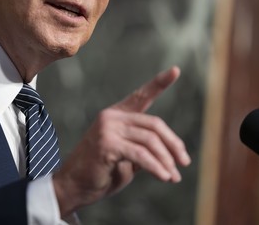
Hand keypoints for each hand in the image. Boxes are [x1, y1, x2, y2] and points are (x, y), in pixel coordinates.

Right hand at [52, 66, 190, 216]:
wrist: (74, 187)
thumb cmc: (101, 173)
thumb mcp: (128, 158)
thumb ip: (144, 149)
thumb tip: (172, 153)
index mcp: (117, 115)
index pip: (141, 96)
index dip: (160, 83)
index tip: (176, 70)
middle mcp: (112, 116)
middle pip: (154, 124)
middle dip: (173, 144)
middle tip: (184, 162)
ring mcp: (107, 128)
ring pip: (150, 140)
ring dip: (166, 160)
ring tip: (174, 177)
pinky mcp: (106, 143)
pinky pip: (141, 155)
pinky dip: (156, 167)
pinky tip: (164, 177)